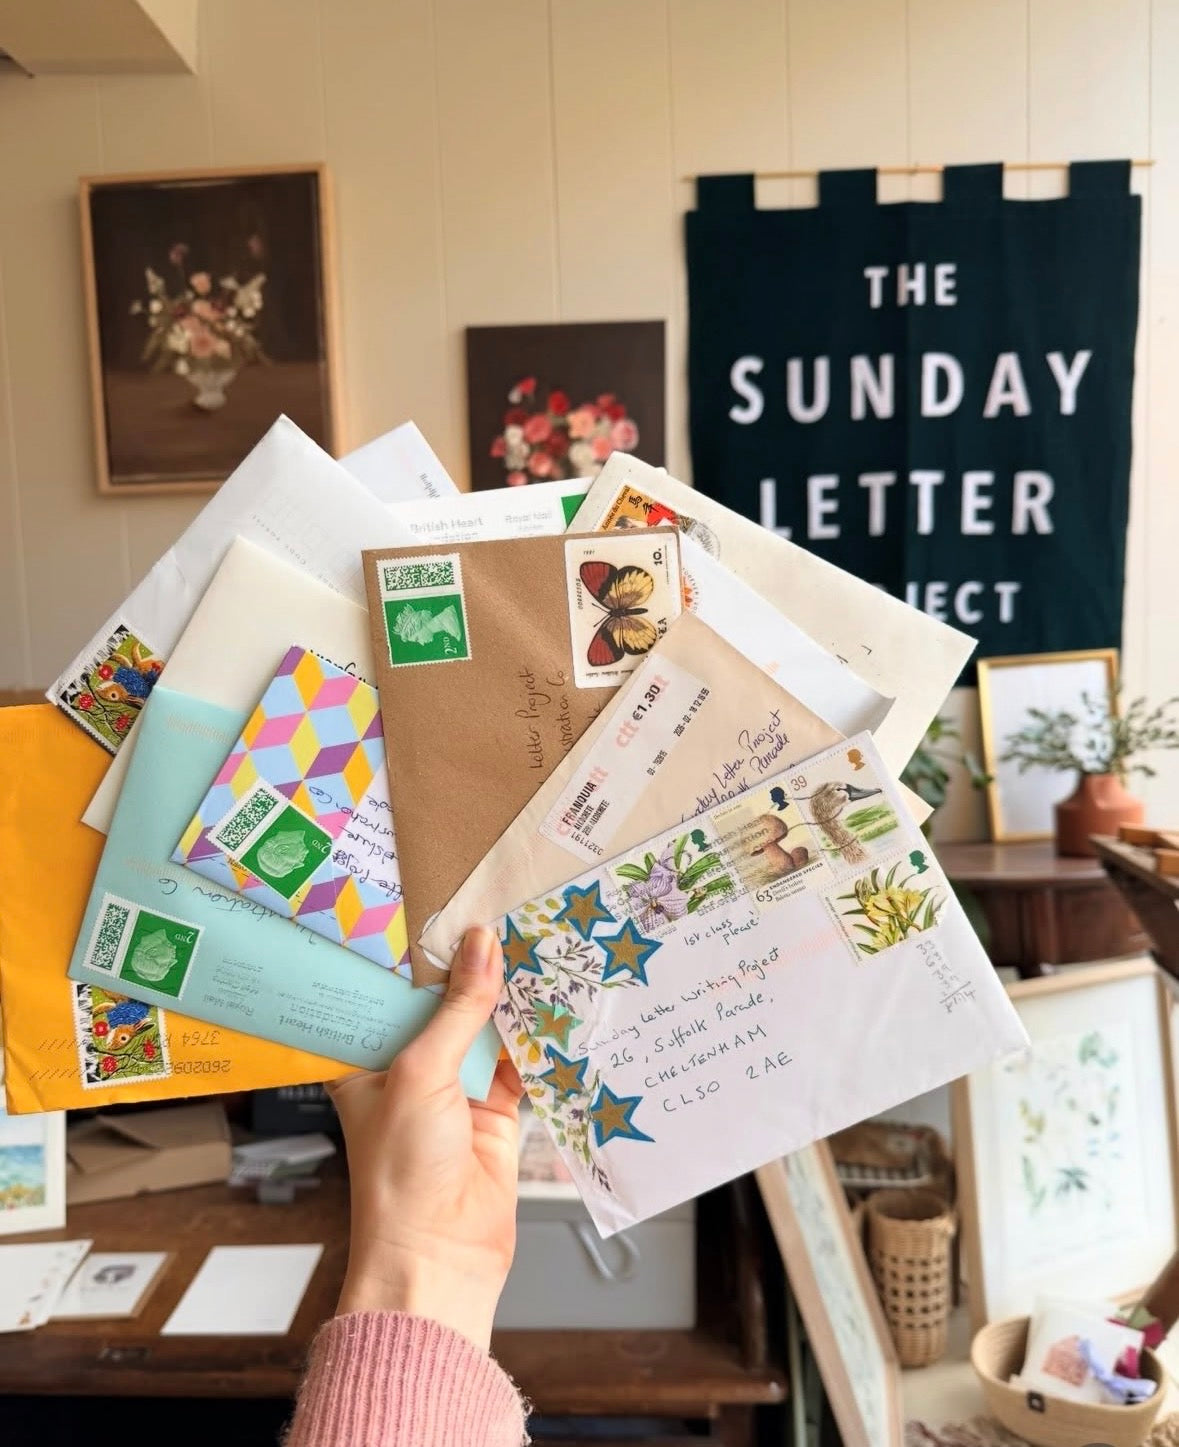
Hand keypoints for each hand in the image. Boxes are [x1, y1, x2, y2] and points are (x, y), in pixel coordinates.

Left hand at [326, 925, 520, 1349]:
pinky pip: (519, 1065)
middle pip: (445, 1007)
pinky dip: (538, 1041)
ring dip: (511, 1002)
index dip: (419, 954)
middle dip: (475, 971)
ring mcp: (453, 1092)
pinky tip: (556, 1004)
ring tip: (538, 948)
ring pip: (486, 1031)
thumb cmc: (400, 1173)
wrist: (438, 1256)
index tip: (448, 909)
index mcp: (367, 1060)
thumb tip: (483, 945)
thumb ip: (458, 1009)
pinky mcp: (494, 1113)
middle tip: (505, 919)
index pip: (391, 992)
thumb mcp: (422, 1072)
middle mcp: (408, 1071)